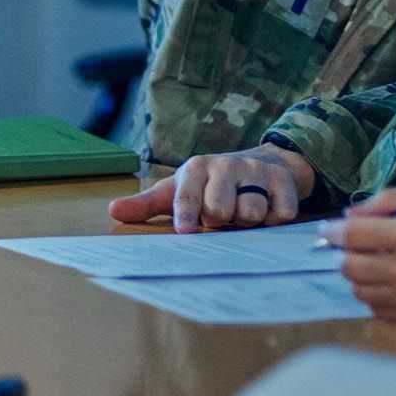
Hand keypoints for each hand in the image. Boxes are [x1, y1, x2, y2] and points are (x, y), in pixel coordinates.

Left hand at [109, 144, 315, 232]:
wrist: (260, 162)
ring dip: (248, 223)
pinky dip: (275, 220)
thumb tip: (113, 210)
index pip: (187, 195)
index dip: (187, 216)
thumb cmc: (210, 184)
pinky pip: (280, 213)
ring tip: (244, 215)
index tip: (187, 232)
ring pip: (251, 213)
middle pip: (220, 210)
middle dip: (222, 222)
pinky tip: (268, 213)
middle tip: (223, 218)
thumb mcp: (177, 190)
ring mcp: (255, 170)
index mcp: (196, 169)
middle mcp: (225, 165)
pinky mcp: (282, 180)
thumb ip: (147, 204)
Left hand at [320, 213, 395, 326]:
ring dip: (357, 274)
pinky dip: (374, 295)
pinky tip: (387, 283)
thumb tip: (350, 214)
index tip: (328, 228)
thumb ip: (390, 203)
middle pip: (349, 265)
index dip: (333, 230)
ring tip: (369, 263)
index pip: (353, 233)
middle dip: (342, 252)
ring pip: (360, 290)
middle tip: (348, 244)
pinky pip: (378, 310)